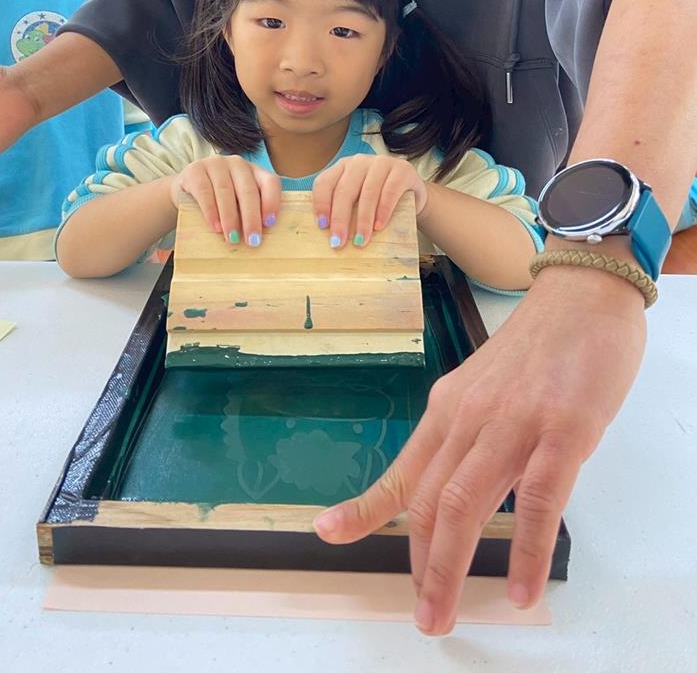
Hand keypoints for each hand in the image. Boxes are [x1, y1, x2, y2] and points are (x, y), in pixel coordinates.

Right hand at [169, 155, 281, 245]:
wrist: (186, 191)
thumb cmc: (219, 202)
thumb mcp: (237, 203)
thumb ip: (251, 213)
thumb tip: (259, 238)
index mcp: (254, 171)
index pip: (270, 182)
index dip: (272, 202)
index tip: (269, 224)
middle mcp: (237, 163)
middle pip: (248, 190)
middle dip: (251, 218)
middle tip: (252, 241)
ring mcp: (215, 164)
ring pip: (226, 191)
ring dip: (231, 218)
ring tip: (233, 238)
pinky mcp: (195, 170)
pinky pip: (205, 192)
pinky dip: (211, 211)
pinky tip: (215, 227)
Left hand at [312, 154, 427, 246]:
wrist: (412, 194)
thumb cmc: (378, 201)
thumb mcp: (358, 202)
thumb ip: (344, 211)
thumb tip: (332, 238)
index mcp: (342, 167)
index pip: (324, 182)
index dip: (321, 204)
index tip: (322, 227)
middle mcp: (359, 162)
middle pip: (344, 190)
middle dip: (340, 219)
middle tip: (338, 242)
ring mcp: (381, 163)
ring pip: (368, 192)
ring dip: (363, 220)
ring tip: (360, 240)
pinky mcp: (402, 169)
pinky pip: (390, 191)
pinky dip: (384, 210)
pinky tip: (379, 226)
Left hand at [313, 266, 646, 632]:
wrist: (582, 294)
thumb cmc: (540, 345)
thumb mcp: (487, 388)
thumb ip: (471, 434)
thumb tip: (463, 485)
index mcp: (448, 408)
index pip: (401, 472)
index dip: (364, 509)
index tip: (328, 533)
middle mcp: (469, 417)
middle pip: (428, 501)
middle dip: (419, 565)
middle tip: (423, 617)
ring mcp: (514, 423)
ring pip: (465, 504)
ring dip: (450, 568)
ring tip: (445, 615)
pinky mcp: (563, 429)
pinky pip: (538, 501)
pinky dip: (525, 550)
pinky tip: (522, 588)